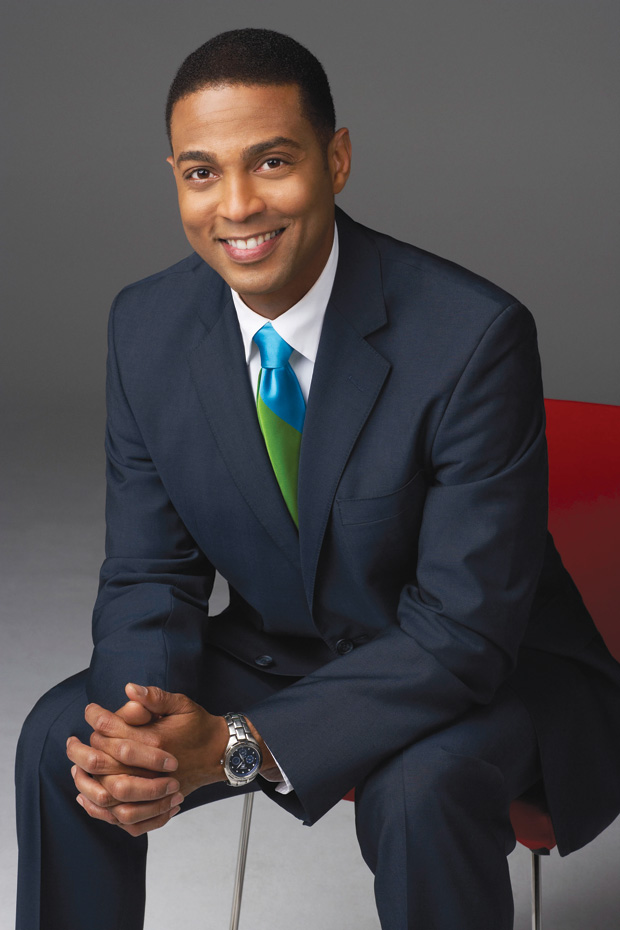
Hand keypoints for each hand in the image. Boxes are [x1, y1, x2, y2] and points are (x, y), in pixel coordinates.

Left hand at [66, 684, 228, 835]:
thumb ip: (155, 697)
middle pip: (101, 762)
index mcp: (154, 739)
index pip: (110, 729)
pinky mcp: (154, 804)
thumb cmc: (199, 727)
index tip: (89, 710)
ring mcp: (151, 788)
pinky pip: (121, 816)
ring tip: (75, 769)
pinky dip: (101, 810)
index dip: (95, 717)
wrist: (220, 754)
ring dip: (86, 781)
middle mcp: (149, 766)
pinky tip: (89, 797)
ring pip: (106, 792)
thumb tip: (129, 688)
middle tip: (71, 742)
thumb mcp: (181, 704)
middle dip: (80, 751)